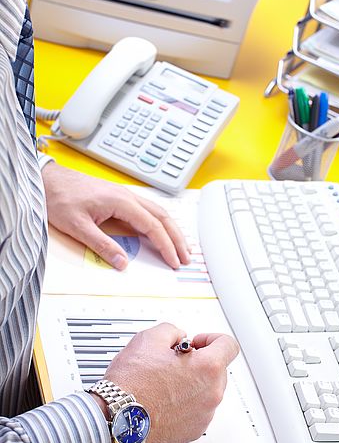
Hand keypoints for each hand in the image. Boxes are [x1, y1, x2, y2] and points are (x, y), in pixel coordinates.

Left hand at [41, 162, 189, 268]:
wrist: (47, 180)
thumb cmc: (59, 197)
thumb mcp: (77, 226)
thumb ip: (102, 245)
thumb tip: (122, 262)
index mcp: (121, 201)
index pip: (152, 226)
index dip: (166, 245)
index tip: (173, 260)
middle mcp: (127, 196)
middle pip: (163, 217)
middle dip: (177, 238)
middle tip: (186, 257)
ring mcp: (125, 195)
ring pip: (158, 212)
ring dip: (171, 230)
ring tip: (180, 247)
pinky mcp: (120, 198)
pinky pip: (148, 210)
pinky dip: (160, 223)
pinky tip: (161, 232)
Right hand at [99, 323, 238, 442]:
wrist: (116, 419)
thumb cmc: (131, 384)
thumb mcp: (150, 338)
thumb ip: (173, 331)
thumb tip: (179, 337)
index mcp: (208, 368)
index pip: (228, 345)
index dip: (211, 339)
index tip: (198, 342)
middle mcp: (212, 393)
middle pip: (218, 369)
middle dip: (199, 362)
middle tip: (175, 362)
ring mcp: (204, 414)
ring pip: (208, 391)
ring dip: (193, 383)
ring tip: (166, 382)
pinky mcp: (193, 431)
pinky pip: (198, 410)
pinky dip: (187, 404)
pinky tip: (165, 399)